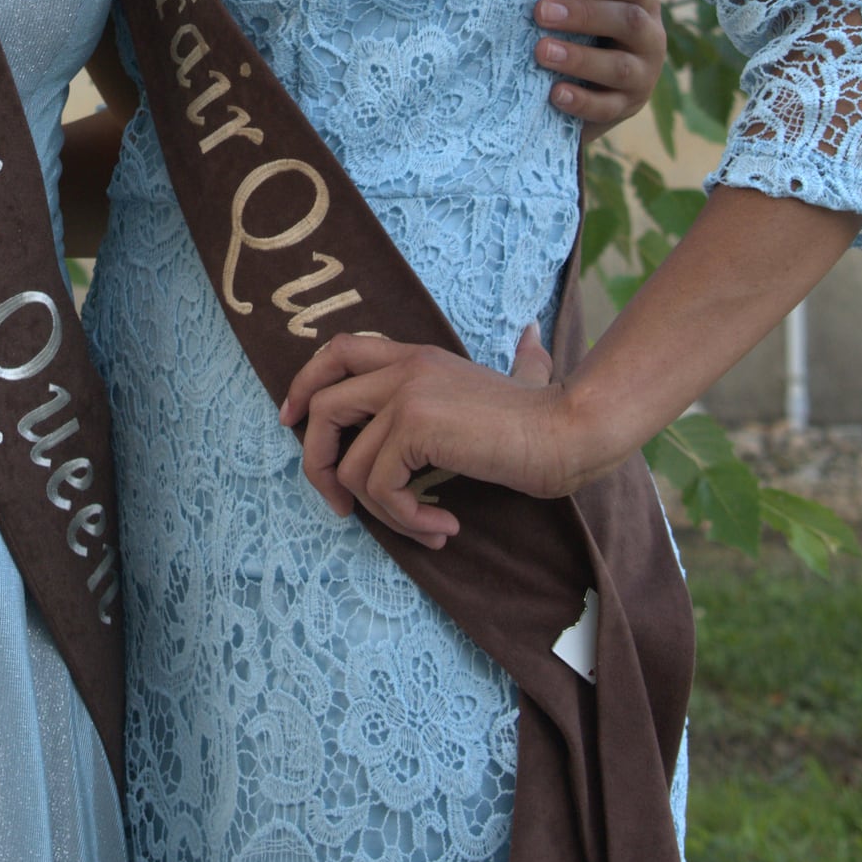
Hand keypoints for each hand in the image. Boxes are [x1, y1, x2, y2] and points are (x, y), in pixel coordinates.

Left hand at [279, 323, 567, 543]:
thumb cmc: (548, 417)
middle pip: (322, 406)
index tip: (292, 423)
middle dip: (316, 462)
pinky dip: (405, 520)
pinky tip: (443, 528)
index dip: (305, 385)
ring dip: (382, 512)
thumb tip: (530, 333)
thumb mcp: (521, 379)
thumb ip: (520, 358)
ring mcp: (405, 393)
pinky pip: (378, 486)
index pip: (337, 351)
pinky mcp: (413, 426)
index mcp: (415, 355)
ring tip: (426, 527)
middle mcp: (403, 366)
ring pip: (350, 463)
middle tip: (340, 505)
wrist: (569, 433)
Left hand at [535, 0, 665, 140]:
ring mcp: (641, 79)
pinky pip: (607, 108)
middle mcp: (650, 40)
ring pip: (619, 68)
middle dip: (585, 15)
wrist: (592, 87)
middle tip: (540, 11)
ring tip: (541, 50)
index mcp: (643, 5)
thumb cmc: (594, 26)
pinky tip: (554, 93)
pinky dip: (581, 101)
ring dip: (580, 57)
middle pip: (629, 24)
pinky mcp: (624, 110)